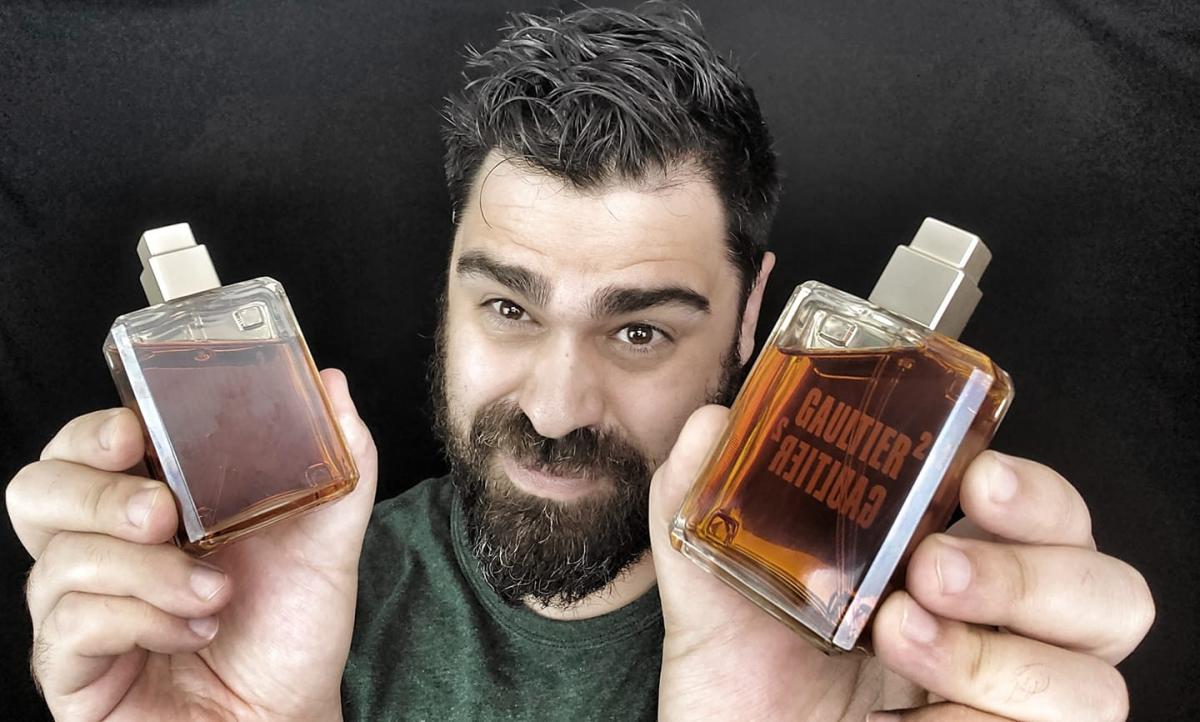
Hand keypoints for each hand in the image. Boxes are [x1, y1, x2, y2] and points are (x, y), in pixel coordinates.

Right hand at [6, 368, 377, 720]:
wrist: (293, 714)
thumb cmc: (293, 626)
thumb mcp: (326, 537)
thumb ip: (337, 462)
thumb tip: (332, 384)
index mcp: (146, 505)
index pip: (80, 449)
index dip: (90, 433)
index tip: (134, 433)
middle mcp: (100, 551)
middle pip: (36, 492)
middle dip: (98, 494)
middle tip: (163, 513)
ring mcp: (77, 612)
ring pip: (60, 561)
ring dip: (148, 572)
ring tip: (214, 595)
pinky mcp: (71, 672)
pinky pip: (68, 627)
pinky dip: (139, 621)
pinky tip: (194, 631)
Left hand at [649, 406, 1154, 721]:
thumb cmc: (741, 679)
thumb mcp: (715, 584)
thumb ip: (703, 498)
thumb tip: (709, 424)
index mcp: (952, 562)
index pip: (1048, 514)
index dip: (1037, 493)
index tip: (976, 480)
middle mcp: (1002, 631)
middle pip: (1108, 590)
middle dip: (1028, 572)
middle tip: (930, 568)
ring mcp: (1009, 702)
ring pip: (1096, 681)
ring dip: (996, 653)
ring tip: (898, 634)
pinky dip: (980, 718)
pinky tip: (908, 716)